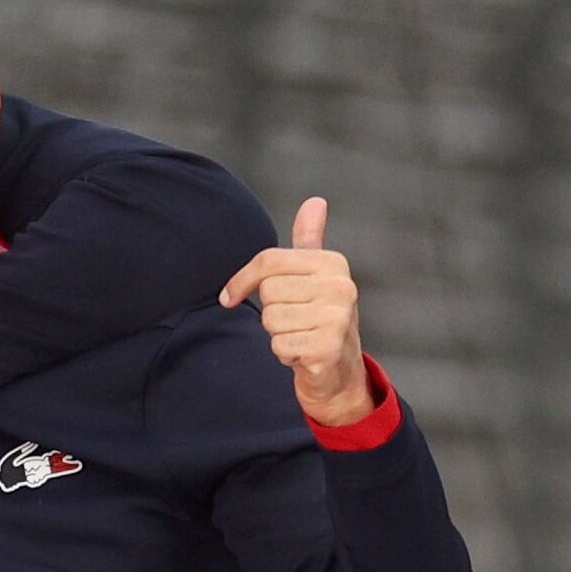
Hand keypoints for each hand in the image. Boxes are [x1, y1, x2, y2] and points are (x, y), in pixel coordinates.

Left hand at [218, 197, 373, 425]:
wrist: (340, 370)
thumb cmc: (319, 317)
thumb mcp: (315, 275)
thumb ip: (310, 239)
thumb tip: (315, 201)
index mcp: (333, 263)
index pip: (268, 262)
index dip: (241, 280)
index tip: (228, 297)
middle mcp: (341, 287)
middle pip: (268, 293)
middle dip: (271, 312)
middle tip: (296, 321)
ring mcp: (338, 318)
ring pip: (271, 320)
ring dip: (279, 335)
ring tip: (302, 336)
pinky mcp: (328, 348)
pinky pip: (279, 345)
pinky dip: (285, 355)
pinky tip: (304, 355)